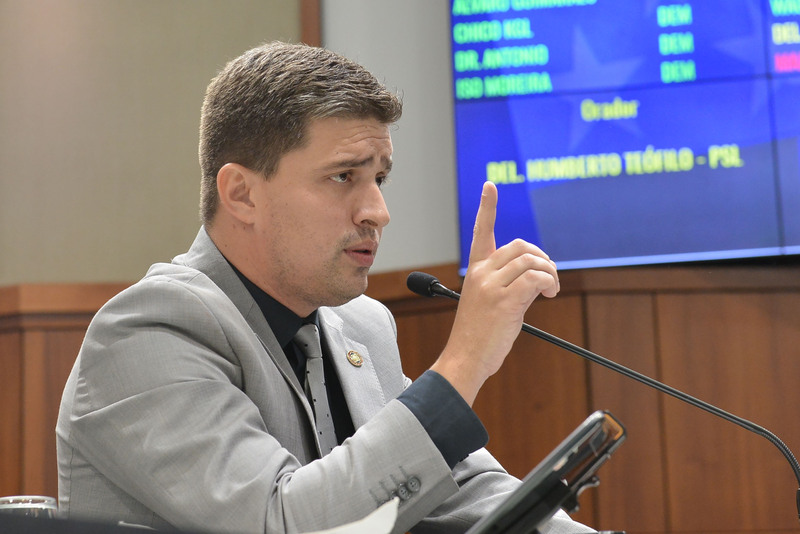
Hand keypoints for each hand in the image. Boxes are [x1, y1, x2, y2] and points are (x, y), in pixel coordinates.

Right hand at [430, 182, 558, 404]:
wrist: (465, 359)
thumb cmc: (477, 337)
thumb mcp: (488, 303)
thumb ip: (506, 285)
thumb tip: (535, 280)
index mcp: (476, 272)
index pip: (482, 232)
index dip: (487, 207)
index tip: (491, 186)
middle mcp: (482, 274)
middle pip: (520, 246)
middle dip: (542, 258)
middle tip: (549, 279)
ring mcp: (492, 286)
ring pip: (531, 261)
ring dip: (550, 274)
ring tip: (552, 291)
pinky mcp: (505, 301)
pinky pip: (536, 279)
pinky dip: (550, 284)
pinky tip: (550, 295)